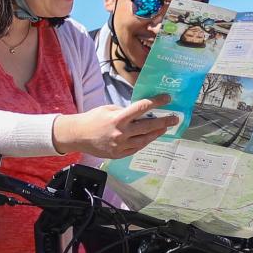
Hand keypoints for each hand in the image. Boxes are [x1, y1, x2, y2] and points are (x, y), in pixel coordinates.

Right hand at [54, 95, 177, 158]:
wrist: (77, 136)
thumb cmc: (92, 119)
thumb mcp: (108, 109)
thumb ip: (124, 111)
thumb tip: (140, 112)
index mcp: (118, 118)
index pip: (142, 108)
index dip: (156, 102)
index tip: (167, 99)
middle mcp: (121, 133)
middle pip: (148, 126)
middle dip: (164, 121)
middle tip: (174, 118)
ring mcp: (120, 146)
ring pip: (145, 140)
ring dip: (157, 133)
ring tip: (165, 128)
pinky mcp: (118, 154)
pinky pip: (136, 148)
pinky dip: (144, 142)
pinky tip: (150, 137)